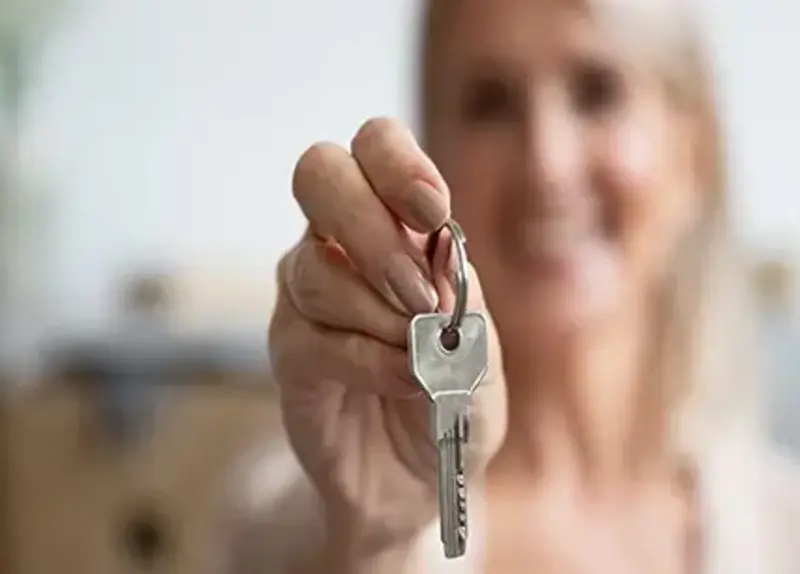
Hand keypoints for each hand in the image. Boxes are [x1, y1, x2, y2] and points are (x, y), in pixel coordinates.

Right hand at [267, 118, 506, 554]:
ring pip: (315, 268)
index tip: (432, 213)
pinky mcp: (289, 351)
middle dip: (371, 229)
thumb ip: (461, 297)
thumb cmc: (455, 395)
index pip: (374, 145)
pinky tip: (404, 381)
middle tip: (418, 293)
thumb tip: (432, 257)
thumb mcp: (480, 345)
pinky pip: (312, 336)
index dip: (397, 163)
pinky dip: (368, 359)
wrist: (423, 475)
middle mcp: (340, 243)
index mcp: (395, 220)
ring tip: (421, 356)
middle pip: (319, 173)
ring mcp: (306, 295)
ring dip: (380, 314)